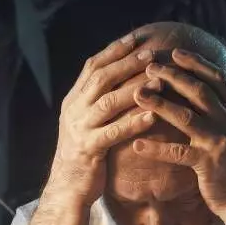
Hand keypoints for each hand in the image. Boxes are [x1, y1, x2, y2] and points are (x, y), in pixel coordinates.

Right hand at [45, 33, 157, 206]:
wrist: (66, 186)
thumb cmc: (84, 152)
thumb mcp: (85, 120)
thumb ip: (97, 99)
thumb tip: (119, 74)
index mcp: (73, 99)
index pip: (93, 66)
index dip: (114, 51)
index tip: (136, 38)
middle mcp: (74, 110)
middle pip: (101, 79)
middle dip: (127, 63)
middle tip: (151, 53)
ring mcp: (80, 129)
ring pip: (108, 102)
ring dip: (135, 89)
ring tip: (159, 80)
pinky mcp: (89, 149)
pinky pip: (114, 132)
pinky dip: (133, 122)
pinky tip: (152, 116)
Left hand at [131, 49, 225, 223]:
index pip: (218, 80)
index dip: (197, 64)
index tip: (176, 52)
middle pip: (200, 92)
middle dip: (174, 76)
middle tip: (149, 66)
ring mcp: (220, 143)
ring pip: (186, 117)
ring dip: (160, 104)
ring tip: (137, 94)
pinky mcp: (208, 165)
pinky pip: (178, 153)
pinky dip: (157, 149)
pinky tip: (136, 145)